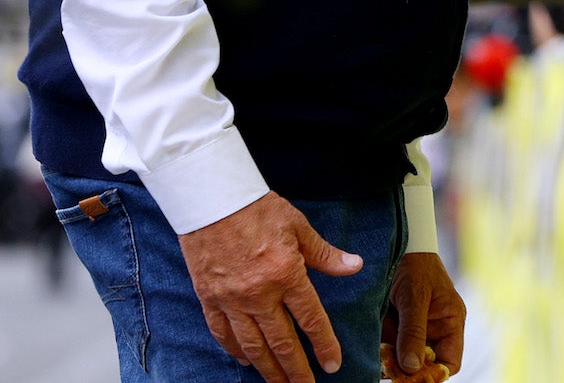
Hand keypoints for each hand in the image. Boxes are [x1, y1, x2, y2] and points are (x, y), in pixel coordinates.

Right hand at [178, 192, 362, 382]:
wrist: (210, 197)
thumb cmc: (256, 207)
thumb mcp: (298, 226)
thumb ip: (325, 254)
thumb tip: (354, 266)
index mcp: (285, 273)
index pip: (310, 319)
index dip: (323, 345)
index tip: (332, 365)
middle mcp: (258, 293)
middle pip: (281, 341)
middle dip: (295, 370)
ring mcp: (231, 298)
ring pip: (252, 345)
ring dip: (268, 369)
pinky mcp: (209, 297)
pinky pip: (222, 333)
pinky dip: (235, 351)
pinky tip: (246, 361)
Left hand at [381, 252, 465, 381]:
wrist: (394, 242)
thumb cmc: (416, 264)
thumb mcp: (415, 297)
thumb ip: (414, 332)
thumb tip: (411, 367)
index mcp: (450, 322)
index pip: (450, 362)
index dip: (435, 374)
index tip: (414, 377)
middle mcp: (434, 329)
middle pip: (423, 363)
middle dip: (406, 367)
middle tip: (389, 367)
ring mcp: (413, 328)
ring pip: (402, 356)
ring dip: (389, 356)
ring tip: (381, 346)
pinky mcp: (393, 324)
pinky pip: (387, 344)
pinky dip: (379, 346)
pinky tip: (373, 339)